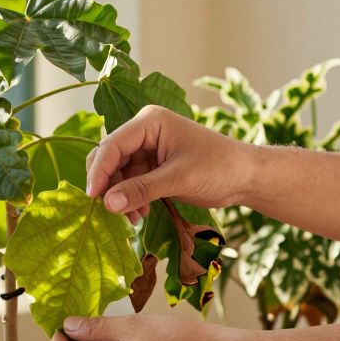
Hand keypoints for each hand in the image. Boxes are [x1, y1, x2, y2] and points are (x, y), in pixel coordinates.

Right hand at [86, 105, 254, 221]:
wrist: (246, 177)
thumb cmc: (219, 168)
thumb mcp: (178, 179)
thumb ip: (141, 190)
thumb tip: (107, 204)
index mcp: (150, 122)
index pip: (112, 145)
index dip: (99, 172)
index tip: (93, 198)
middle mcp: (144, 132)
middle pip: (109, 158)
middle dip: (108, 185)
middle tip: (109, 212)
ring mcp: (147, 149)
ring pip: (117, 174)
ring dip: (119, 196)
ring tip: (131, 219)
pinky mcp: (152, 166)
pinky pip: (130, 183)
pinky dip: (130, 199)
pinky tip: (139, 215)